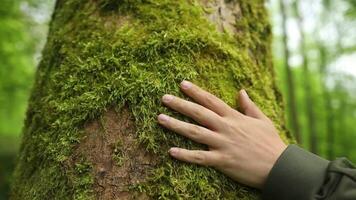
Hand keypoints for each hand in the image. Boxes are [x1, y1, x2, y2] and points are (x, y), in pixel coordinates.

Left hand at [157, 80, 286, 188]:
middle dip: (180, 104)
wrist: (280, 167)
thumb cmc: (270, 142)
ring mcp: (223, 144)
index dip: (196, 91)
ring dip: (176, 125)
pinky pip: (200, 158)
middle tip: (164, 98)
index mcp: (234, 117)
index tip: (182, 84)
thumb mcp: (262, 120)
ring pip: (195, 133)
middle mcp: (225, 128)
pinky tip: (171, 151)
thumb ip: (249, 105)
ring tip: (160, 118)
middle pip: (198, 113)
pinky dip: (185, 155)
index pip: (211, 100)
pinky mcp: (222, 161)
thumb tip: (241, 91)